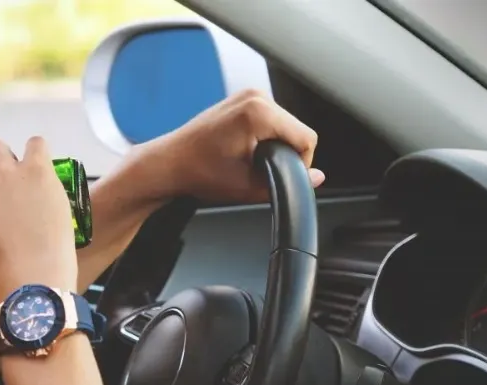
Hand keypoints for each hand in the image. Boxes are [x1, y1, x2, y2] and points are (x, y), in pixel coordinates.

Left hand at [145, 89, 324, 203]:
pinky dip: (264, 137)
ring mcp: (247, 95)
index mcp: (259, 112)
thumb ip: (287, 183)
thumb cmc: (198, 172)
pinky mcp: (241, 100)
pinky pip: (269, 120)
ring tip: (249, 162)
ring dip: (275, 145)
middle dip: (286, 153)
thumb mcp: (247, 186)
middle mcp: (255, 97)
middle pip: (296, 129)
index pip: (306, 138)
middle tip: (261, 173)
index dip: (302, 164)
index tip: (283, 177)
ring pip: (284, 125)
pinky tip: (244, 151)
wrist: (169, 164)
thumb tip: (317, 179)